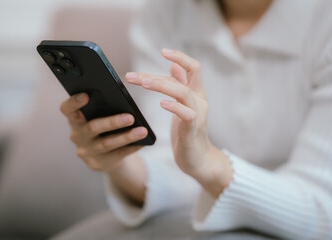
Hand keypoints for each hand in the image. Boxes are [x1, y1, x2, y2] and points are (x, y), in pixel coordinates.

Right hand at [60, 93, 146, 171]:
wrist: (104, 154)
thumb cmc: (103, 125)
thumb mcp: (98, 115)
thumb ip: (102, 107)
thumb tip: (123, 101)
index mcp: (74, 118)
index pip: (67, 109)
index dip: (74, 102)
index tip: (86, 95)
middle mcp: (77, 135)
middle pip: (93, 127)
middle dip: (112, 122)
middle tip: (130, 117)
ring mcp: (86, 151)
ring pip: (106, 143)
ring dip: (126, 137)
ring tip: (142, 131)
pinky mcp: (97, 163)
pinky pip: (116, 155)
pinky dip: (131, 148)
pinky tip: (143, 142)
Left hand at [126, 49, 232, 196]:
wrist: (197, 159)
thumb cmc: (188, 131)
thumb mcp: (184, 105)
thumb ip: (181, 85)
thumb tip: (174, 66)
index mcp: (197, 93)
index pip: (194, 67)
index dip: (180, 57)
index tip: (163, 51)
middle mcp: (200, 100)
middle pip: (186, 77)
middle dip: (156, 74)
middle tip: (131, 76)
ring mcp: (198, 114)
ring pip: (183, 92)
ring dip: (162, 85)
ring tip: (143, 83)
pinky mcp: (192, 130)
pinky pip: (186, 114)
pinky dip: (174, 107)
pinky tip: (161, 103)